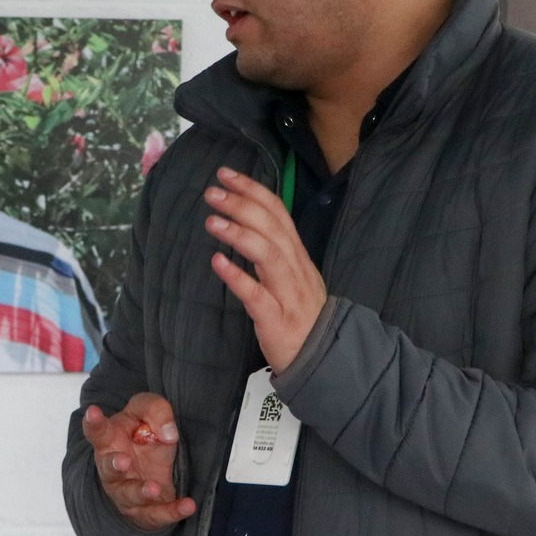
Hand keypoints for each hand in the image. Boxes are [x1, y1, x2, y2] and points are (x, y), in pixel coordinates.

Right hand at [83, 392, 195, 529]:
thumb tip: (168, 433)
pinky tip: (188, 505)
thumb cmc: (144, 437)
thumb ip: (155, 411)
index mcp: (109, 440)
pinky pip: (157, 514)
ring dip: (140, 492)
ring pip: (129, 494)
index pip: (97, 431)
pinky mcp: (144, 511)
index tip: (93, 411)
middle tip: (123, 461)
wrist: (152, 471)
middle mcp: (112, 468)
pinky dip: (173, 511)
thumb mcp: (150, 413)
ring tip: (154, 488)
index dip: (93, 422)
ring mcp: (125, 491)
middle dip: (114, 465)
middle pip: (108, 469)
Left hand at [205, 167, 327, 371]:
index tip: (226, 175)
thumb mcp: (294, 278)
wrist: (323, 360)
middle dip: (243, 205)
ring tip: (212, 221)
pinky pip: (257, 295)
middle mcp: (296, 269)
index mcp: (297, 257)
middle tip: (212, 192)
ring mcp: (288, 294)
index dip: (253, 190)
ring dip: (240, 234)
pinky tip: (217, 262)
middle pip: (272, 228)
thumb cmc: (301, 318)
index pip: (278, 213)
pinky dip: (237, 277)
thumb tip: (250, 224)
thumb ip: (275, 253)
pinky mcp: (277, 320)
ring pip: (268, 255)